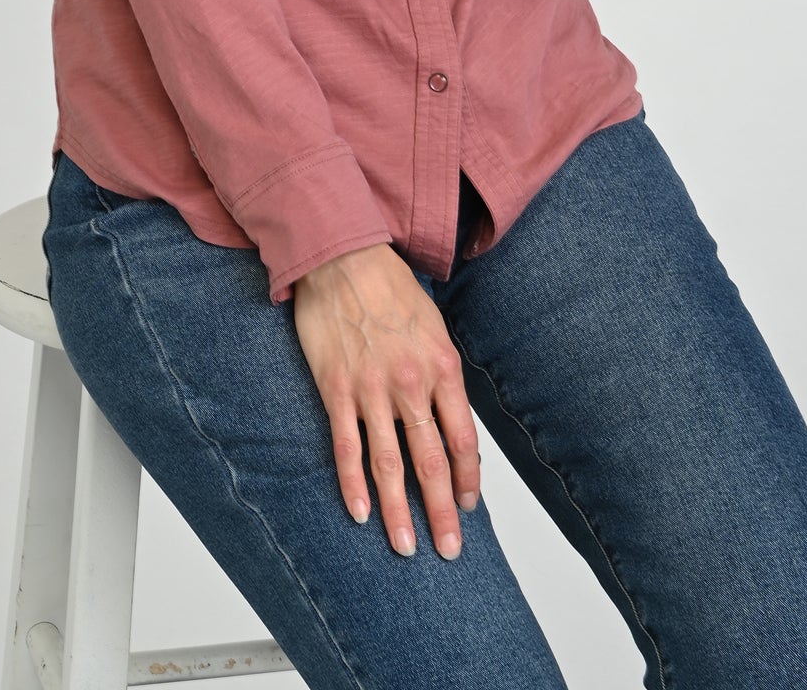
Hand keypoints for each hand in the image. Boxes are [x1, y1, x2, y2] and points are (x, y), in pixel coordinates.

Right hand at [292, 242, 482, 558]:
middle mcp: (411, 384)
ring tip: (406, 547)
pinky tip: (360, 513)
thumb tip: (450, 424)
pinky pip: (346, 446)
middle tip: (448, 550)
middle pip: (431, 462)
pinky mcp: (336, 389)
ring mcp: (371, 390)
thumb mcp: (435, 329)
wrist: (345, 258)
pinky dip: (353, 483)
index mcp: (442, 368)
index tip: (470, 508)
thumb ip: (442, 377)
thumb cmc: (393, 290)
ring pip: (389, 465)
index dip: (468, 479)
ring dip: (398, 511)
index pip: (462, 440)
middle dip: (442, 512)